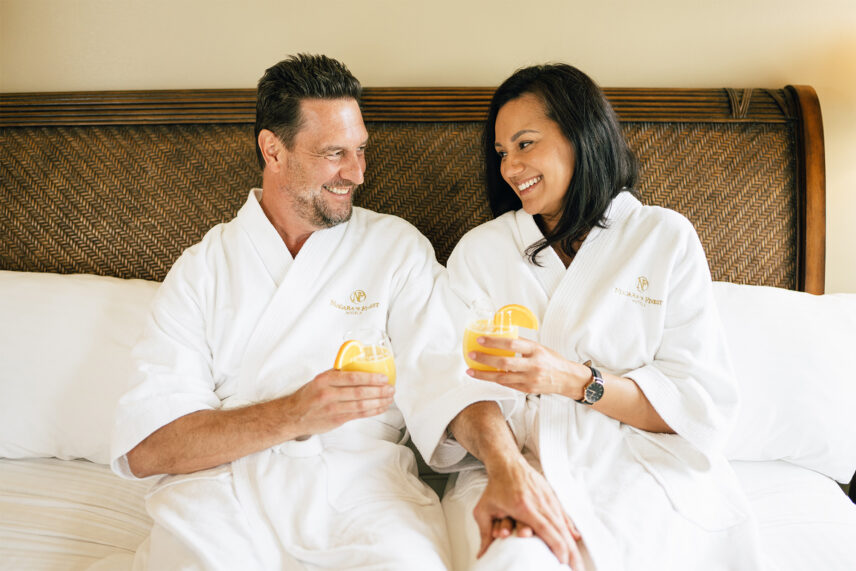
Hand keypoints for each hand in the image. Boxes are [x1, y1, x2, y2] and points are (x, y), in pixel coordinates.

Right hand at [279, 369, 393, 437]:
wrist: (293, 416)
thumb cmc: (309, 395)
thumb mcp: (320, 379)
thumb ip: (338, 373)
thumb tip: (359, 364)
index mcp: (325, 380)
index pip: (352, 378)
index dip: (370, 378)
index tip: (384, 378)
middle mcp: (328, 394)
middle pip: (359, 392)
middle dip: (379, 391)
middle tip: (391, 388)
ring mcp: (332, 409)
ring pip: (361, 405)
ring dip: (379, 402)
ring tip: (390, 398)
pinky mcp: (336, 420)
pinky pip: (358, 415)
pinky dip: (372, 411)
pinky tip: (381, 407)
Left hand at [466, 336, 588, 398]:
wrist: (567, 379)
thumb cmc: (552, 360)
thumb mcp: (539, 347)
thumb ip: (522, 344)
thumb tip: (501, 337)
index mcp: (536, 350)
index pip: (512, 344)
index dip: (495, 342)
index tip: (481, 340)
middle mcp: (533, 365)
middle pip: (505, 362)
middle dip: (485, 359)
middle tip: (471, 354)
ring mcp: (530, 379)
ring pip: (502, 378)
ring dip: (484, 374)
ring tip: (470, 370)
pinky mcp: (527, 390)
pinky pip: (507, 385)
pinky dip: (494, 380)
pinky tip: (484, 376)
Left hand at [474, 456, 583, 568]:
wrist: (506, 463)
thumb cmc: (496, 486)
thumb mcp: (485, 510)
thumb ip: (484, 535)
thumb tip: (481, 554)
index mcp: (524, 507)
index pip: (546, 531)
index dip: (556, 548)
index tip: (561, 562)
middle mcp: (540, 503)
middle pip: (560, 531)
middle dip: (570, 552)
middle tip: (576, 568)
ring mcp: (548, 498)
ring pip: (564, 524)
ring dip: (572, 543)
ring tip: (577, 559)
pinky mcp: (551, 496)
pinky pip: (563, 514)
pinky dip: (570, 528)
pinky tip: (576, 538)